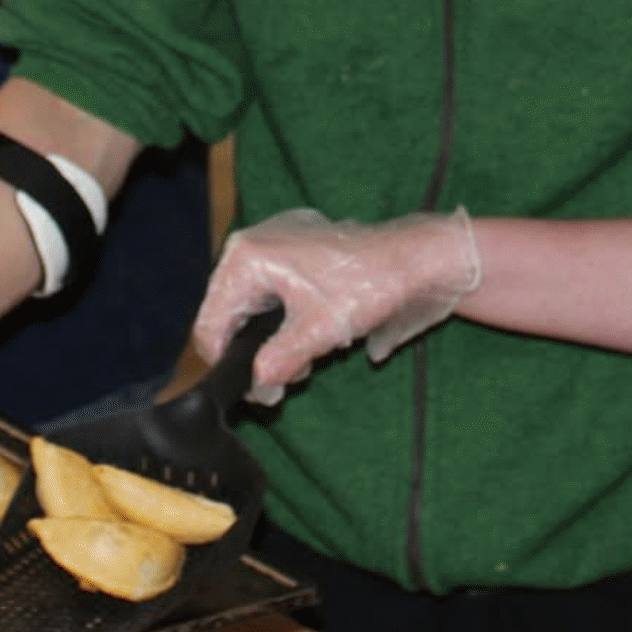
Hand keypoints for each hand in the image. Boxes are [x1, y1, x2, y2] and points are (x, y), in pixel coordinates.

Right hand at [192, 208, 481, 402]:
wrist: (419, 260)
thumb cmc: (369, 286)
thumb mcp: (317, 334)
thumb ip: (277, 364)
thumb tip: (256, 390)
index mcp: (247, 257)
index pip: (212, 321)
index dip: (227, 362)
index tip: (253, 390)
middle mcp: (254, 242)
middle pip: (232, 313)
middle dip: (258, 351)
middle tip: (290, 377)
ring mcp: (278, 241)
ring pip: (256, 303)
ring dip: (277, 337)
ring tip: (310, 355)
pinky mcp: (300, 246)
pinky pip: (277, 288)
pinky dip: (289, 315)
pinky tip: (317, 329)